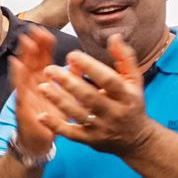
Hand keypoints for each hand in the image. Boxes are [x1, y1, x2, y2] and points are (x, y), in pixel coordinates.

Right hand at [6, 26, 58, 157]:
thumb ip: (69, 79)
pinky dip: (17, 75)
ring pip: (24, 71)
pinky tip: (16, 64)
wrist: (37, 143)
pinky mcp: (22, 106)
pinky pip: (20, 89)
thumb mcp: (63, 98)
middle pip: (33, 61)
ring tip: (26, 41)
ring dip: (24, 55)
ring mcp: (25, 95)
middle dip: (34, 45)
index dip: (45, 46)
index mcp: (43, 82)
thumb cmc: (49, 119)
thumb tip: (79, 63)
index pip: (44, 60)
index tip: (47, 32)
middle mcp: (33, 85)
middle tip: (35, 29)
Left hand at [37, 37, 155, 156]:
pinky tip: (41, 116)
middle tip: (49, 69)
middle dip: (68, 83)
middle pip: (90, 97)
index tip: (72, 55)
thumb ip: (125, 58)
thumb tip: (114, 37)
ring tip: (43, 86)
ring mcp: (101, 128)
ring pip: (78, 114)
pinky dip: (56, 126)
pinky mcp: (90, 140)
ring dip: (59, 100)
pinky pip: (71, 134)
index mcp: (126, 96)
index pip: (108, 80)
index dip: (90, 67)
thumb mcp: (135, 81)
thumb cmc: (132, 104)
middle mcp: (114, 112)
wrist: (136, 139)